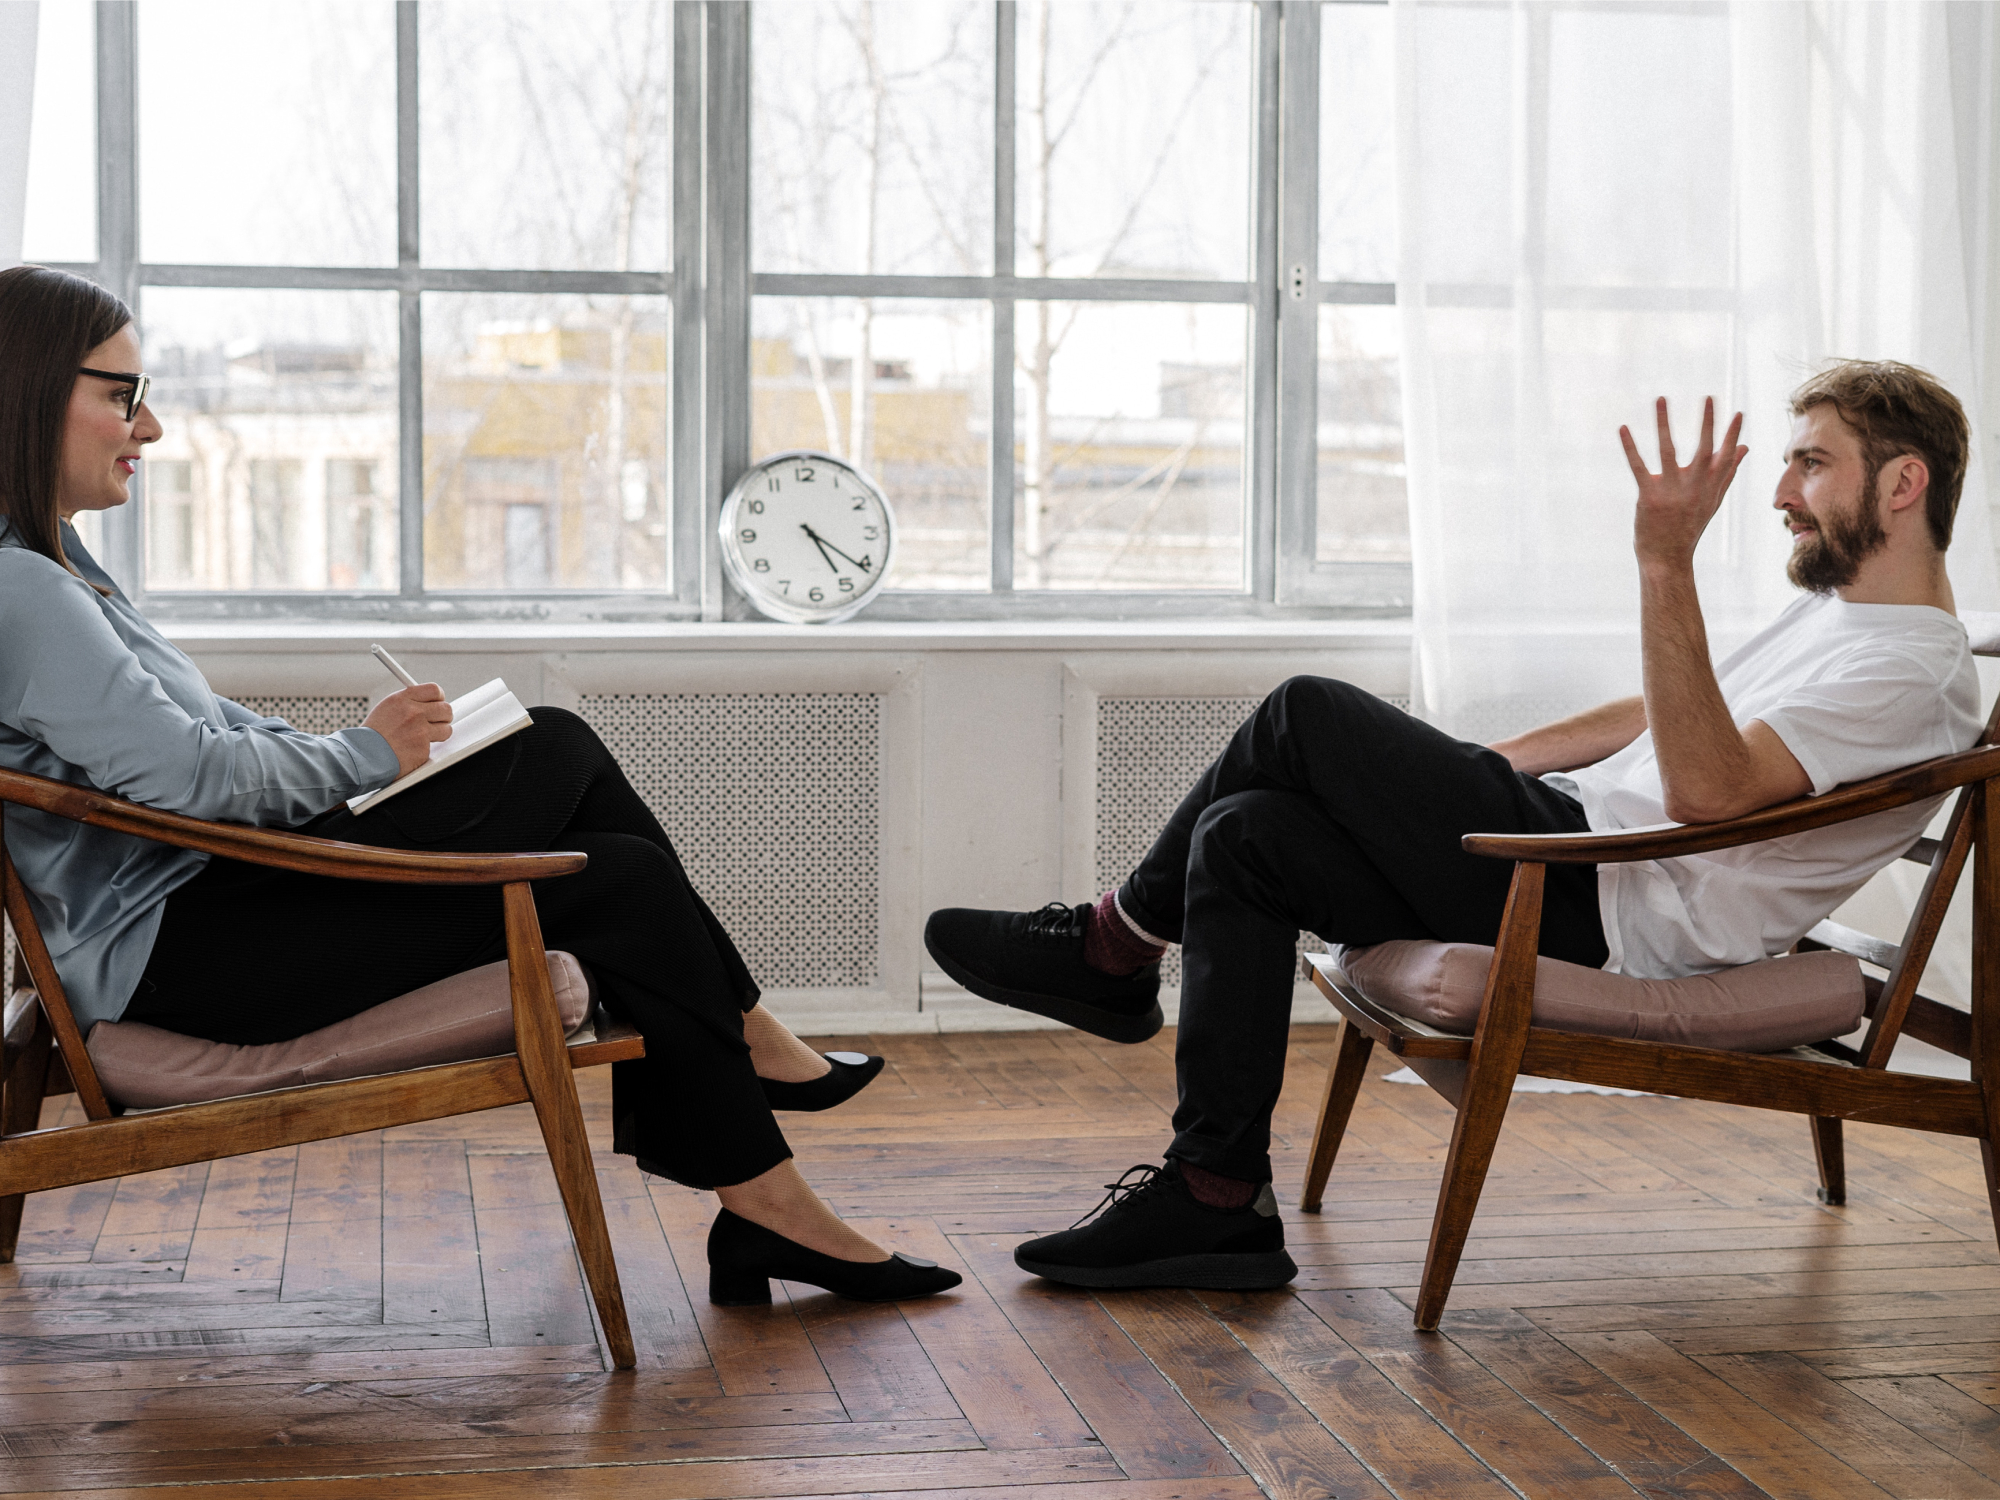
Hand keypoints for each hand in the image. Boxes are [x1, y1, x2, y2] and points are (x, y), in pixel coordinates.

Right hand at [364, 683, 452, 777]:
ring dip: (439, 733)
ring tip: (424, 737)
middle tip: (437, 721)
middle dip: (443, 716)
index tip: (437, 703)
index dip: (439, 697)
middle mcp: (414, 713)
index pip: (434, 690)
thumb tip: (428, 701)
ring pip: (446, 728)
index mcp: (403, 699)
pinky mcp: (423, 749)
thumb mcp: (387, 708)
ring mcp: (420, 731)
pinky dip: (426, 749)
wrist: (362, 755)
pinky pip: (435, 747)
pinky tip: (412, 749)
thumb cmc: (373, 734)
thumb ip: (408, 702)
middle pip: (446, 709)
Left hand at [1620, 396, 1747, 569]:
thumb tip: (1745, 448)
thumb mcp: (1712, 500)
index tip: (1739, 413)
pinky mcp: (1648, 496)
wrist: (1667, 558)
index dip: (1732, 435)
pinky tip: (1624, 428)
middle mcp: (1694, 487)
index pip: (1726, 457)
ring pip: (1668, 450)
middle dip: (1707, 422)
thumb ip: (1727, 472)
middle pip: (1704, 449)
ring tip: (1661, 398)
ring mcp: (1671, 491)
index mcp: (1710, 487)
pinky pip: (1639, 466)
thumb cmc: (1689, 526)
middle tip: (1709, 396)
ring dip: (1663, 423)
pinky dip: (1630, 446)